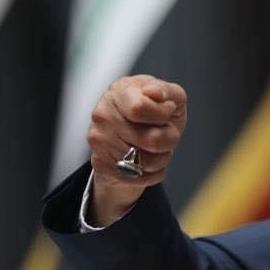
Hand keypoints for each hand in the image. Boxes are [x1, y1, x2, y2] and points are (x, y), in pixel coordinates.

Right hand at [86, 75, 186, 225]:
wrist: (132, 135)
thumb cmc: (153, 112)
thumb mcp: (168, 96)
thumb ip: (167, 92)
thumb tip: (155, 93)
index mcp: (120, 91)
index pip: (139, 108)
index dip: (163, 114)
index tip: (167, 111)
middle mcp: (103, 114)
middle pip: (151, 139)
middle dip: (169, 138)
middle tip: (165, 131)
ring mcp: (99, 141)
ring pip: (148, 162)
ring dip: (162, 157)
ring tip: (155, 146)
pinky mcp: (101, 164)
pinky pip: (142, 178)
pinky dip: (154, 172)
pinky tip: (146, 159)